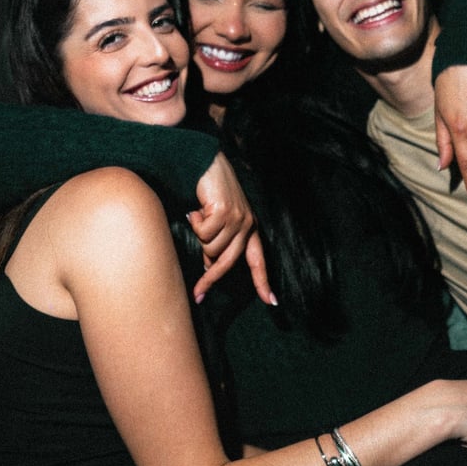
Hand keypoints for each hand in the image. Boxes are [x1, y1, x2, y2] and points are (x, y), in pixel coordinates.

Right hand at [188, 152, 274, 305]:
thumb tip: (209, 265)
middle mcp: (247, 224)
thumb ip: (218, 241)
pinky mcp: (225, 212)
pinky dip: (195, 223)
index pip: (258, 260)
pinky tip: (196, 210)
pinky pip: (203, 233)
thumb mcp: (218, 220)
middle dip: (210, 280)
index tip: (271, 302)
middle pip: (228, 262)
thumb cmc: (211, 192)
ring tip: (198, 217)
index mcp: (250, 228)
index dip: (263, 282)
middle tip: (198, 294)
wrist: (208, 163)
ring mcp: (238, 218)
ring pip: (211, 248)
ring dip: (199, 236)